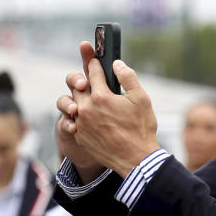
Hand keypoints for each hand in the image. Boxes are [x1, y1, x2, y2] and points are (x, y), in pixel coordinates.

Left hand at [56, 41, 160, 176]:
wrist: (136, 160)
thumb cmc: (141, 130)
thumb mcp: (141, 99)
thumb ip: (128, 77)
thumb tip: (116, 64)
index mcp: (101, 96)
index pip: (92, 71)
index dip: (93, 61)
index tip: (92, 55)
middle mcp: (86, 109)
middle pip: (78, 85)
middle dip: (84, 80)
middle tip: (88, 77)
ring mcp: (81, 124)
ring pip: (73, 103)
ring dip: (81, 98)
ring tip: (89, 98)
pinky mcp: (79, 136)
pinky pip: (74, 120)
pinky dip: (80, 116)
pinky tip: (89, 117)